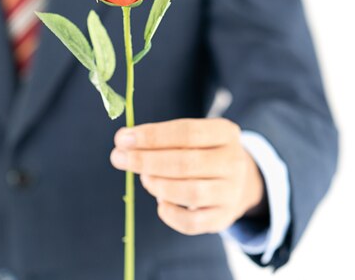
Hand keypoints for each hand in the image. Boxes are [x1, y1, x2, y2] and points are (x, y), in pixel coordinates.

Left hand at [110, 118, 265, 234]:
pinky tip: (160, 203)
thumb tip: (124, 140)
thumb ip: (160, 137)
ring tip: (144, 178)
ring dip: (158, 185)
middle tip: (118, 158)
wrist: (236, 180)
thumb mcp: (190, 136)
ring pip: (191, 192)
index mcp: (225, 132)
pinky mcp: (223, 217)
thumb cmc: (201, 152)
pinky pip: (193, 222)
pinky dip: (171, 214)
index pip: (186, 132)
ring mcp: (231, 192)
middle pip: (186, 163)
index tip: (122, 139)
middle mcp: (233, 162)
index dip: (151, 136)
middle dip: (146, 161)